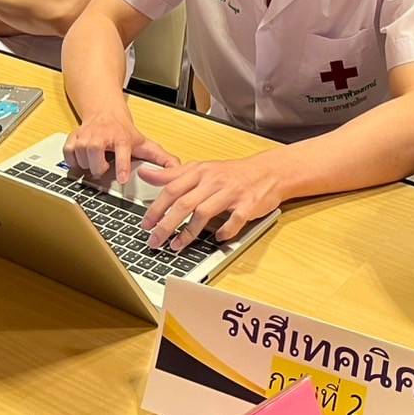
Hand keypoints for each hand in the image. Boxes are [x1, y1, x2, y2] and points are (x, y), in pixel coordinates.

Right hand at [63, 110, 176, 183]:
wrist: (105, 112)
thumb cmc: (124, 131)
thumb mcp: (144, 143)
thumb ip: (161, 158)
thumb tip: (177, 169)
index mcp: (122, 138)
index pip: (122, 152)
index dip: (122, 165)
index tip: (122, 178)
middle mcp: (103, 135)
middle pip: (95, 157)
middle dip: (99, 167)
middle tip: (104, 166)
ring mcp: (86, 136)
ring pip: (81, 158)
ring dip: (87, 165)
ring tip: (96, 161)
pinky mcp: (73, 137)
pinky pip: (68, 155)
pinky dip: (74, 161)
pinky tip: (83, 159)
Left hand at [138, 153, 282, 250]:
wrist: (268, 171)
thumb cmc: (232, 173)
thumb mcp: (200, 169)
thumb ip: (172, 174)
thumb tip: (145, 174)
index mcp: (200, 171)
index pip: (171, 188)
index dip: (156, 208)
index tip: (145, 225)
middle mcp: (213, 181)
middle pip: (184, 203)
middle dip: (166, 225)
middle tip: (154, 241)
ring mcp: (231, 192)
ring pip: (204, 213)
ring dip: (188, 233)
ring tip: (176, 246)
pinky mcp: (248, 204)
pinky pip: (234, 221)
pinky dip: (224, 232)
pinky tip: (217, 238)